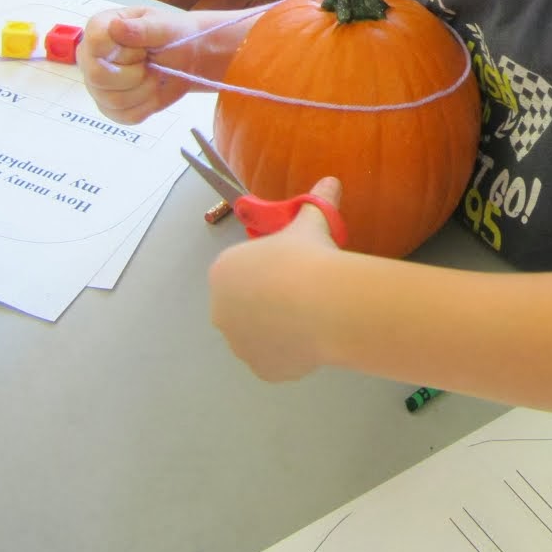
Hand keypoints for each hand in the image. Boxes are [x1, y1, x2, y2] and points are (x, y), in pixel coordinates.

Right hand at [78, 5, 206, 123]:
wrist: (186, 58)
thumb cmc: (173, 36)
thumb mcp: (164, 26)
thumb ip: (141, 28)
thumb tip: (115, 27)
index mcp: (100, 28)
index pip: (95, 43)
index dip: (125, 51)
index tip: (143, 49)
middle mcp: (90, 57)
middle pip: (98, 76)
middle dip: (135, 73)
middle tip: (150, 63)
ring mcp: (97, 85)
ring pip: (113, 99)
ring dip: (145, 89)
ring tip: (154, 74)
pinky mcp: (109, 107)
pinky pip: (124, 116)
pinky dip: (146, 105)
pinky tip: (152, 90)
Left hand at [208, 176, 345, 381]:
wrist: (321, 303)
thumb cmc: (305, 256)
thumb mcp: (312, 221)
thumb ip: (317, 202)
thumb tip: (331, 181)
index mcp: (224, 272)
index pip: (241, 270)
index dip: (269, 269)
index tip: (293, 266)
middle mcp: (221, 311)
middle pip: (245, 305)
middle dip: (269, 301)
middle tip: (304, 291)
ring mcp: (240, 344)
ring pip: (259, 335)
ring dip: (278, 328)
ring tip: (313, 315)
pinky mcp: (261, 369)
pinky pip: (275, 359)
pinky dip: (291, 352)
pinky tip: (314, 337)